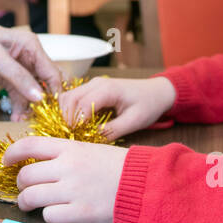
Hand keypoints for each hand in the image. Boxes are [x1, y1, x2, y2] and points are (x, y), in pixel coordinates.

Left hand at [0, 16, 64, 115]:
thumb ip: (19, 77)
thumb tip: (39, 97)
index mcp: (31, 45)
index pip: (51, 72)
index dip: (55, 91)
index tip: (55, 111)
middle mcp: (28, 56)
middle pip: (45, 83)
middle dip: (43, 101)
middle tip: (39, 118)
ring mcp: (18, 68)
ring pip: (32, 91)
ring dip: (29, 107)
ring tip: (21, 119)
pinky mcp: (7, 78)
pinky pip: (19, 94)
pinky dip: (19, 105)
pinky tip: (15, 116)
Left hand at [5, 137, 127, 222]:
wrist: (144, 184)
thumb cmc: (117, 167)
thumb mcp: (89, 149)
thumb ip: (63, 154)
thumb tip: (36, 161)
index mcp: (69, 148)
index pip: (29, 145)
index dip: (11, 154)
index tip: (6, 162)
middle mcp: (67, 167)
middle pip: (25, 176)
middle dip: (20, 185)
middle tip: (25, 189)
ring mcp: (73, 190)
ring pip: (31, 197)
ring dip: (26, 203)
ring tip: (31, 205)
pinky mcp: (80, 213)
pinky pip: (49, 216)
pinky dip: (49, 216)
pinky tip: (57, 213)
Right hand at [59, 75, 175, 140]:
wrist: (156, 92)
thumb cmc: (148, 105)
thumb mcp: (134, 122)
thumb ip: (112, 130)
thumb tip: (91, 138)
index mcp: (109, 89)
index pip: (83, 104)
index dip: (77, 122)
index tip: (77, 136)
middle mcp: (97, 83)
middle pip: (70, 98)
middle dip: (67, 118)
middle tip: (71, 135)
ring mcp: (92, 84)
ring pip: (68, 96)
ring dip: (66, 113)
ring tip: (74, 130)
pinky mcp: (91, 89)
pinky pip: (73, 97)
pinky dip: (69, 110)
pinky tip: (76, 123)